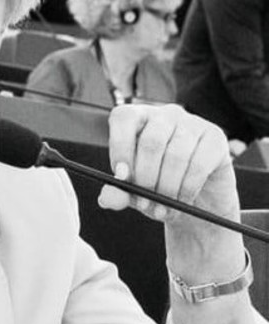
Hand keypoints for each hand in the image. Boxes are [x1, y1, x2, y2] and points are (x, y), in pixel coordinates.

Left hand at [96, 104, 242, 278]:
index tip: (121, 176)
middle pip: (151, 142)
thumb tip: (107, 198)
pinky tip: (181, 202)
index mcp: (138, 119)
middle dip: (145, 178)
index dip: (120, 147)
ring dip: (166, 189)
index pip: (124, 118)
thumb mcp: (134, 194)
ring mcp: (193, 123)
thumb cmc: (158, 190)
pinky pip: (198, 166)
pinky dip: (186, 189)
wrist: (197, 202)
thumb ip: (118, 194)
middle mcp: (165, 115)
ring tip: (162, 208)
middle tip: (144, 203)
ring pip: (176, 156)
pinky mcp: (215, 138)